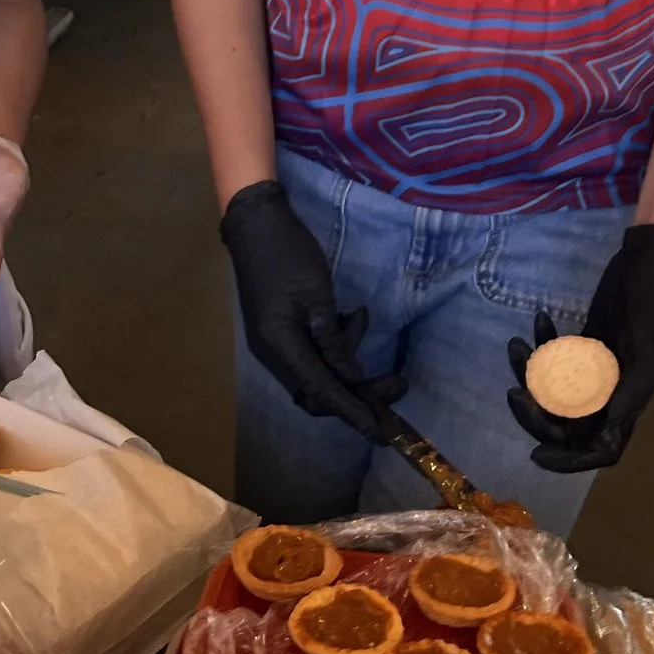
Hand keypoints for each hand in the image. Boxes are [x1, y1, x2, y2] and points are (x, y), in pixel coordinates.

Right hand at [220, 180, 403, 439]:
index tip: (382, 430)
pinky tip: (350, 316)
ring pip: (317, 373)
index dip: (353, 411)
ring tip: (361, 319)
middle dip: (359, 392)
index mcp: (280, 344)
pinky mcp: (279, 331)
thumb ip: (332, 339)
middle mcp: (273, 353)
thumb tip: (349, 378)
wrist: (255, 223)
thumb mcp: (316, 294)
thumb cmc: (287, 253)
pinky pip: (311, 354)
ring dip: (346, 360)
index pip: (321, 390)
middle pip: (318, 392)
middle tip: (397, 385)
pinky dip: (334, 345)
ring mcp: (274, 343)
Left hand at [506, 223, 653, 472]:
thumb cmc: (652, 302)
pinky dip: (543, 344)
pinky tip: (539, 320)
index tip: (537, 456)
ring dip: (530, 375)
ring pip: (555, 389)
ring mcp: (596, 367)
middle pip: (568, 423)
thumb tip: (605, 432)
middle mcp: (611, 390)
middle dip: (537, 414)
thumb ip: (628, 389)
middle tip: (514, 392)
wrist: (650, 260)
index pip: (600, 448)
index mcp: (630, 399)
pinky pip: (557, 358)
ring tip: (516, 346)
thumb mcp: (644, 346)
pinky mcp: (585, 344)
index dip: (570, 460)